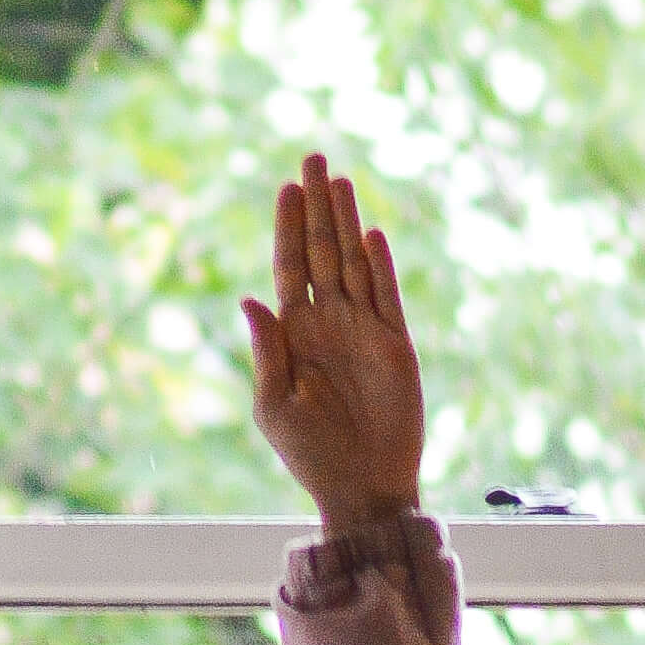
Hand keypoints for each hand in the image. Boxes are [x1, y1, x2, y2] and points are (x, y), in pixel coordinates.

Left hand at [243, 153, 424, 535]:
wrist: (360, 487)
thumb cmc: (309, 453)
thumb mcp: (274, 406)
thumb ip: (266, 351)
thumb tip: (249, 299)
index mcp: (293, 332)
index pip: (287, 266)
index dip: (286, 226)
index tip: (285, 187)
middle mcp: (328, 322)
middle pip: (320, 250)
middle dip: (317, 205)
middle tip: (314, 157)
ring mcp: (363, 329)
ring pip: (353, 262)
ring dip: (347, 222)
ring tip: (341, 181)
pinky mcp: (396, 345)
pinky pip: (386, 296)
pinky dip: (380, 266)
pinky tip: (371, 236)